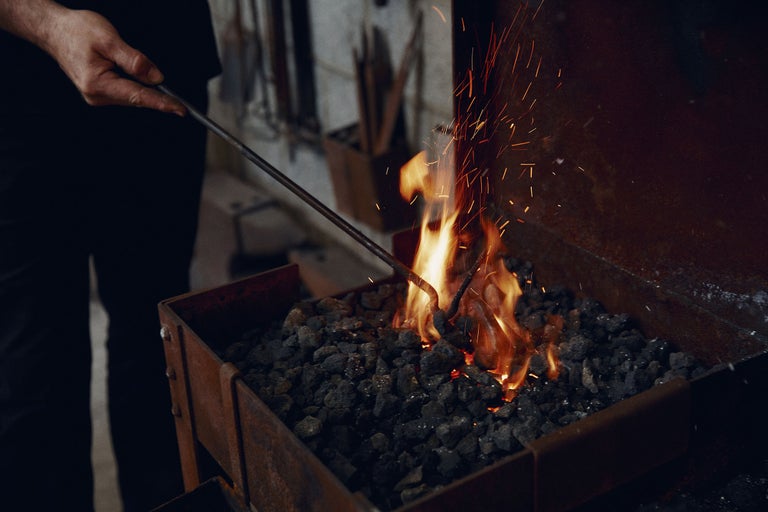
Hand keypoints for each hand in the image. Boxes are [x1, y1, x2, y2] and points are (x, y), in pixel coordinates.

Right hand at [41, 8, 185, 114]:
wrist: (54, 30)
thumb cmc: (77, 31)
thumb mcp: (109, 40)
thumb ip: (135, 61)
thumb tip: (156, 77)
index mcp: (98, 84)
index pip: (138, 96)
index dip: (162, 103)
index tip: (180, 110)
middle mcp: (97, 96)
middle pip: (137, 99)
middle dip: (157, 96)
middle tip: (178, 102)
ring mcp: (97, 96)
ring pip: (132, 96)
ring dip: (143, 87)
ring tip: (131, 66)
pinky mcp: (100, 92)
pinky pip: (125, 91)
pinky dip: (135, 85)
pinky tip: (131, 73)